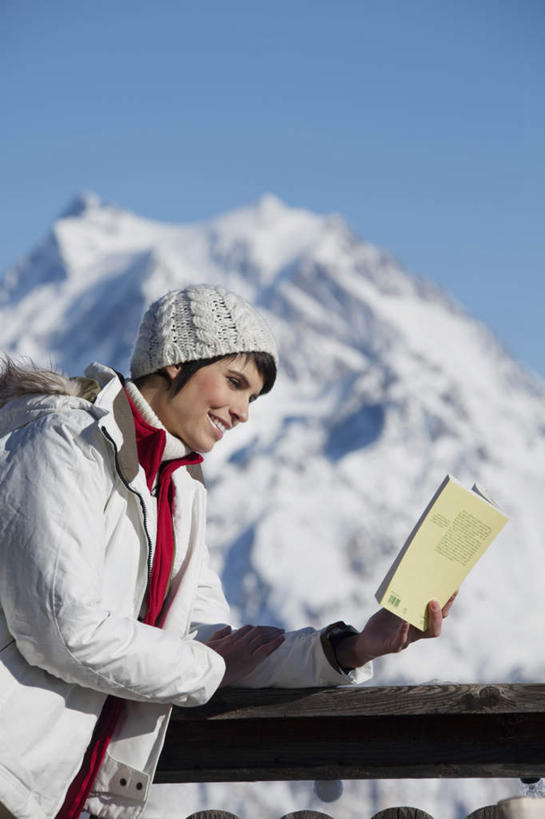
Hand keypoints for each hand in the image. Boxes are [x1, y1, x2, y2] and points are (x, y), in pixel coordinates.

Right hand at [206, 624, 284, 686]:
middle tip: (278, 629)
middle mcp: (240, 642)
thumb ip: (219, 634)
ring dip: (274, 634)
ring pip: (263, 638)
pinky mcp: (250, 661)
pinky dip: (275, 643)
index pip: (247, 629)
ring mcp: (245, 651)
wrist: (206, 673)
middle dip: (269, 629)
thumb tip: (228, 627)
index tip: (263, 629)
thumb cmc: (206, 660)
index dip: (257, 628)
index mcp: (230, 638)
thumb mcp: (209, 644)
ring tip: (282, 632)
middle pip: (258, 631)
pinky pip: (265, 649)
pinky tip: (282, 639)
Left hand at [334, 592, 457, 668]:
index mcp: (420, 621)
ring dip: (433, 618)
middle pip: (438, 622)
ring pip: (429, 632)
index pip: (440, 613)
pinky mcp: (394, 646)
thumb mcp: (393, 606)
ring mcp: (408, 639)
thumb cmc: (383, 622)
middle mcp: (418, 632)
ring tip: (432, 603)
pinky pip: (402, 640)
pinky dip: (404, 630)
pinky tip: (405, 621)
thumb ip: (402, 596)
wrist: (367, 640)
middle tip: (439, 596)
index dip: (448, 602)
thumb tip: (410, 574)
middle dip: (442, 609)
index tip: (454, 587)